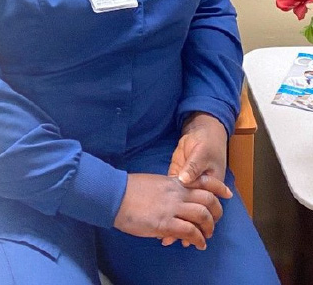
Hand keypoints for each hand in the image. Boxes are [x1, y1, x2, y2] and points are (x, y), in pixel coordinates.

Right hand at [113, 173, 223, 249]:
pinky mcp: (165, 223)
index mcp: (173, 182)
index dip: (219, 187)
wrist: (112, 196)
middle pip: (208, 200)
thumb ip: (167, 192)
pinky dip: (198, 239)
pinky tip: (196, 244)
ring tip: (205, 236)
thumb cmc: (127, 190)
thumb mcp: (152, 184)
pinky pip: (190, 231)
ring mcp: (172, 208)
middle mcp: (177, 193)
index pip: (203, 181)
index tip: (227, 193)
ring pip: (203, 216)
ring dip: (209, 228)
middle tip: (213, 222)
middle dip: (216, 213)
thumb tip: (173, 204)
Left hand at [161, 112, 231, 246]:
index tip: (195, 236)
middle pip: (195, 212)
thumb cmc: (206, 142)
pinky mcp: (176, 178)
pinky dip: (169, 209)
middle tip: (179, 241)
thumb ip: (193, 167)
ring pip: (184, 208)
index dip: (200, 223)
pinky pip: (174, 198)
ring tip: (169, 238)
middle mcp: (199, 189)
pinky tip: (161, 219)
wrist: (200, 129)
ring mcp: (187, 184)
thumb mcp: (201, 154)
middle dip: (188, 228)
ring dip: (178, 221)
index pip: (206, 208)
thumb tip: (184, 180)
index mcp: (210, 185)